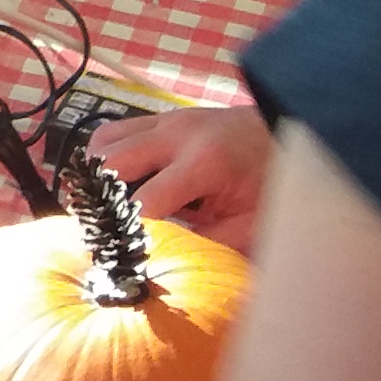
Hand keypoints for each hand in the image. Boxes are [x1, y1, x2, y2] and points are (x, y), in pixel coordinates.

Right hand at [92, 106, 275, 256]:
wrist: (288, 131)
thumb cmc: (273, 182)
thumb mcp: (251, 224)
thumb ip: (208, 245)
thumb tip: (165, 264)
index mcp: (204, 164)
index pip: (146, 202)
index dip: (128, 231)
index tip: (118, 253)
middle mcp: (178, 136)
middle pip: (111, 163)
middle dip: (98, 199)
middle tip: (93, 228)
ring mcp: (167, 121)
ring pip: (104, 140)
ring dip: (95, 172)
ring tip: (98, 204)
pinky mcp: (162, 117)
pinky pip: (116, 130)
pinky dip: (106, 154)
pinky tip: (113, 179)